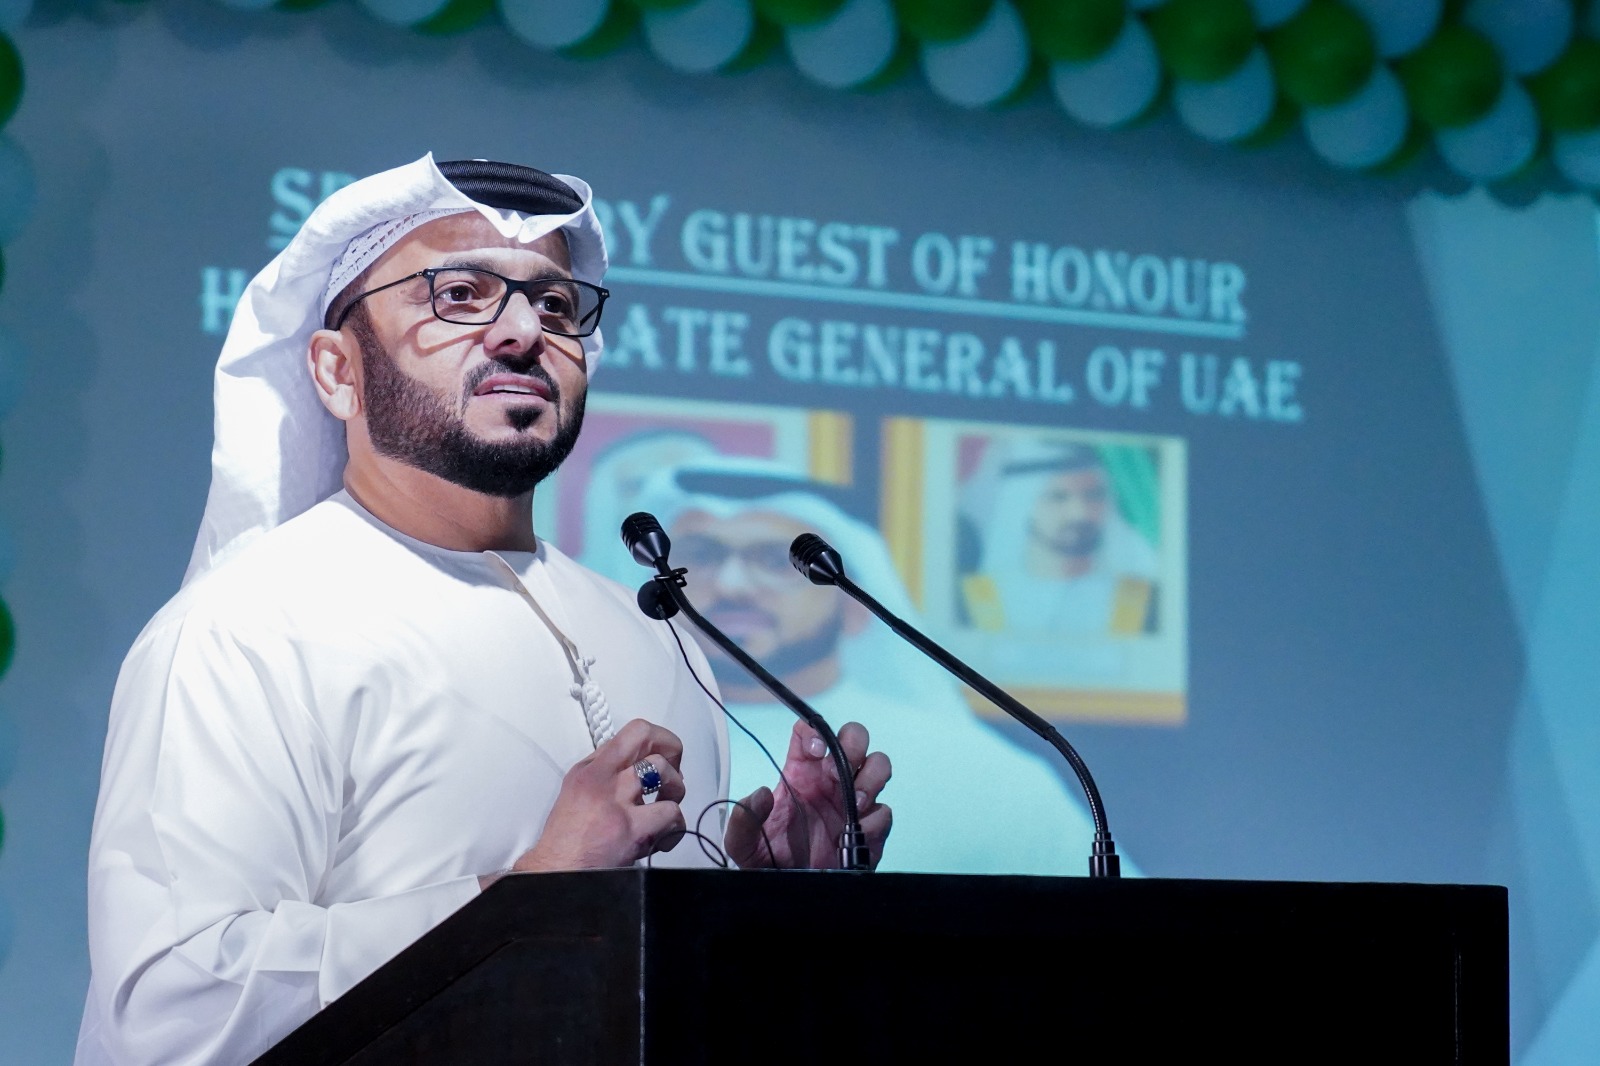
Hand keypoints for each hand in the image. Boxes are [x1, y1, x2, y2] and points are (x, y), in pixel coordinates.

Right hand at [486, 719, 687, 885]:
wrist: (557, 873)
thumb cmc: (567, 839)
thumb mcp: (576, 791)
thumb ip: (604, 771)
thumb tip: (637, 761)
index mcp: (591, 768)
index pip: (635, 730)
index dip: (660, 737)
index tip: (664, 753)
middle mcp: (603, 779)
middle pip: (651, 741)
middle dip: (673, 756)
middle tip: (671, 778)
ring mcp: (617, 803)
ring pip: (665, 773)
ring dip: (675, 792)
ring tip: (664, 809)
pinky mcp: (631, 831)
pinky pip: (671, 814)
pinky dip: (675, 827)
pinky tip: (663, 837)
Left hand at [723, 720, 891, 869]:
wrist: (789, 896)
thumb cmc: (768, 861)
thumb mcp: (742, 844)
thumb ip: (743, 819)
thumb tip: (762, 794)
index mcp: (800, 772)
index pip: (811, 731)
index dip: (815, 730)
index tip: (814, 750)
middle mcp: (830, 781)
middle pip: (854, 737)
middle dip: (853, 745)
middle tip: (837, 774)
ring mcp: (852, 802)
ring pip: (878, 765)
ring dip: (871, 777)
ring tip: (855, 802)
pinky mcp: (869, 829)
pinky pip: (885, 812)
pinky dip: (874, 820)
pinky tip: (854, 834)